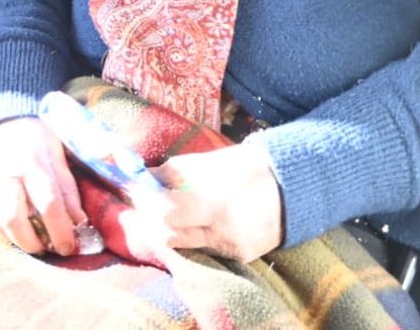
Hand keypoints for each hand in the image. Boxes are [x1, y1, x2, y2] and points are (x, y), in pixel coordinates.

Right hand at [0, 117, 86, 256]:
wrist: (1, 121)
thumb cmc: (35, 137)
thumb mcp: (58, 156)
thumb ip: (68, 190)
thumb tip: (80, 224)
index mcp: (31, 161)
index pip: (48, 203)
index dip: (61, 230)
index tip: (70, 248)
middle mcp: (5, 173)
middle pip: (15, 219)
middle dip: (35, 242)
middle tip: (50, 248)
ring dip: (18, 240)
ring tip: (35, 241)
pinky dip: (4, 231)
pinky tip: (18, 229)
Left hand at [125, 141, 283, 263]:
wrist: (288, 185)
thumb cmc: (240, 167)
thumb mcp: (204, 162)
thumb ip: (170, 173)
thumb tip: (136, 176)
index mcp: (211, 201)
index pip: (163, 212)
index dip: (143, 202)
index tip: (131, 192)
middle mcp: (220, 229)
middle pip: (167, 234)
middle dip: (150, 220)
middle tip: (141, 207)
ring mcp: (230, 246)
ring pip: (184, 245)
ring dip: (170, 231)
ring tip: (166, 214)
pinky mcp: (240, 257)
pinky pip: (206, 250)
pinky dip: (195, 238)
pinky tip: (195, 224)